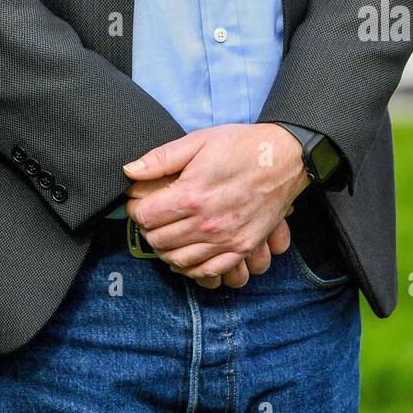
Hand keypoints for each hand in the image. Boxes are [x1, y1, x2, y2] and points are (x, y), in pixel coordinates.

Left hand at [123, 123, 309, 283]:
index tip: (137, 202)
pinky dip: (190, 267)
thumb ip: (161, 158)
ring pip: (178, 260)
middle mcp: (207, 223)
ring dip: (165, 250)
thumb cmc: (240, 146)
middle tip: (150, 217)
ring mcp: (226, 240)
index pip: (145, 217)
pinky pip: (207, 271)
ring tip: (165, 234)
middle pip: (158, 241)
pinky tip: (185, 254)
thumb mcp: (198, 141)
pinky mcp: (241, 249)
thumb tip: (129, 171)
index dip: (135, 209)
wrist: (284, 158)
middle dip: (147, 229)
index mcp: (192, 195)